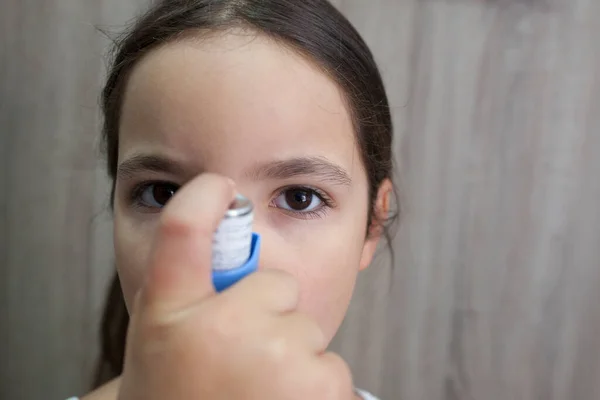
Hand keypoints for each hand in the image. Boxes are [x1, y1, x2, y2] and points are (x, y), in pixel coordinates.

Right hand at [117, 174, 354, 399]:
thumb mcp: (162, 344)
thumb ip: (187, 289)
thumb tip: (222, 224)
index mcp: (171, 316)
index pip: (182, 230)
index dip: (203, 198)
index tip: (218, 186)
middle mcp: (222, 328)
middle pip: (274, 285)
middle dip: (266, 318)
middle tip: (238, 364)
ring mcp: (277, 356)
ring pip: (306, 329)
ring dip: (290, 359)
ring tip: (256, 397)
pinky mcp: (322, 385)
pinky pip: (330, 366)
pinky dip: (314, 390)